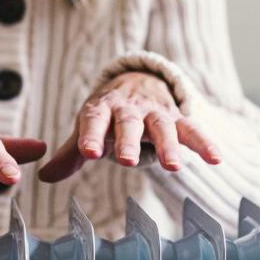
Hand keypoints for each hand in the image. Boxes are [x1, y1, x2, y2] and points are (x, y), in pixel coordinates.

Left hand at [38, 71, 220, 182]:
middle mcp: (128, 108)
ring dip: (168, 146)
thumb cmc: (107, 114)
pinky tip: (216, 159)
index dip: (90, 136)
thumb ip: (69, 154)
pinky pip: (192, 130)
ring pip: (163, 126)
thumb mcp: (87, 128)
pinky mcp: (177, 117)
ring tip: (174, 167)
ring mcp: (155, 112)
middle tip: (126, 161)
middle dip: (128, 141)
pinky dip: (205, 143)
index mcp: (101, 109)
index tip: (88, 153)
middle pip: (129, 124)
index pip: (93, 121)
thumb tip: (44, 177)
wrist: (137, 82)